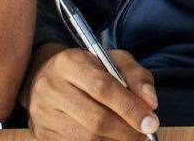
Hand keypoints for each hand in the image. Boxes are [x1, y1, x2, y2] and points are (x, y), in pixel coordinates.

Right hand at [24, 43, 158, 139]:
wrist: (44, 77)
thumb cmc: (86, 68)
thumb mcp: (114, 60)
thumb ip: (136, 77)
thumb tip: (150, 104)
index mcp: (70, 63)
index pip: (103, 88)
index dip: (130, 108)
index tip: (151, 122)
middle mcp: (51, 88)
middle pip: (96, 119)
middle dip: (126, 131)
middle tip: (144, 133)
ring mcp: (43, 114)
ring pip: (87, 138)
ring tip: (129, 135)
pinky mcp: (42, 134)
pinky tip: (111, 138)